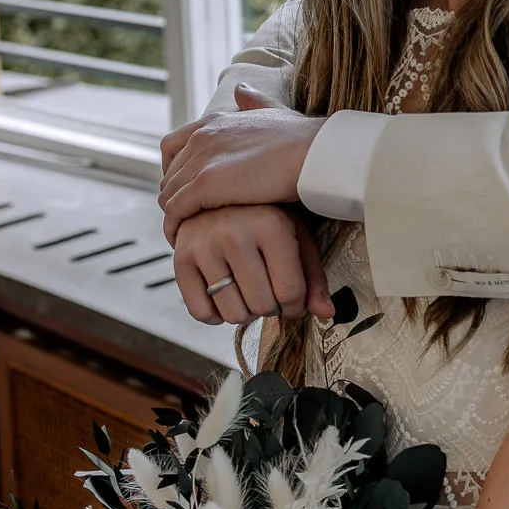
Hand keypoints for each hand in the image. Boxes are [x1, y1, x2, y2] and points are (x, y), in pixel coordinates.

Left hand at [159, 85, 322, 243]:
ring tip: (186, 235)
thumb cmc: (304, 138)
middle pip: (169, 173)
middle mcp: (202, 137)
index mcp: (215, 121)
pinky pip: (175, 210)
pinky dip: (175, 226)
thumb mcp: (274, 111)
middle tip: (188, 220)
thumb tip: (241, 90)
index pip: (173, 146)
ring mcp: (201, 160)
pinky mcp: (204, 185)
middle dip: (175, 197)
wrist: (316, 152)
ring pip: (169, 194)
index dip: (175, 170)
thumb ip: (254, 103)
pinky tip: (185, 241)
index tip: (187, 191)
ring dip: (174, 216)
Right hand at [172, 204, 333, 325]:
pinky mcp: (180, 258)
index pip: (290, 292)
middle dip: (272, 308)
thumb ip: (312, 275)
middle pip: (263, 306)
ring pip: (233, 314)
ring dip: (246, 313)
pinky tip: (226, 295)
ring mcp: (203, 246)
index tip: (293, 300)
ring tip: (249, 292)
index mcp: (270, 225)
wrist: (218, 193)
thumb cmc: (265, 216)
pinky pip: (201, 312)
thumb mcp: (295, 235)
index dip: (296, 306)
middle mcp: (234, 234)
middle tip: (270, 292)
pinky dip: (216, 315)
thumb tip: (327, 313)